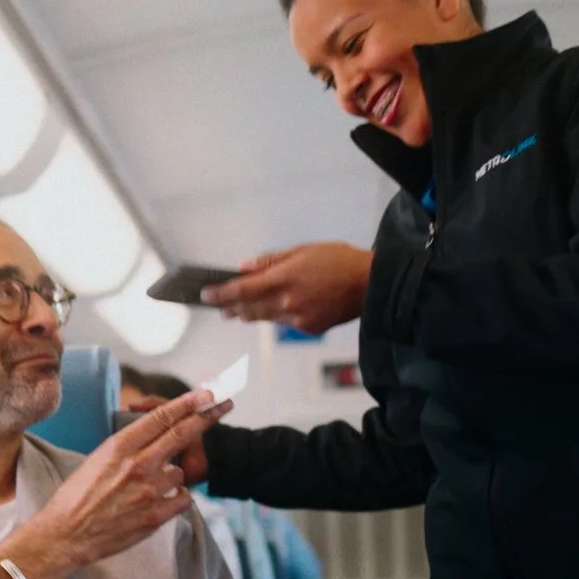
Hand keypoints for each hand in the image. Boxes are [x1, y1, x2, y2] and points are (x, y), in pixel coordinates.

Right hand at [0, 390, 233, 578]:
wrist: (66, 535)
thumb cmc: (75, 497)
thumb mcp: (96, 459)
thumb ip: (126, 447)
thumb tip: (150, 437)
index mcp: (119, 446)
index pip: (161, 417)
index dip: (187, 403)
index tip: (206, 394)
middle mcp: (137, 464)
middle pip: (181, 434)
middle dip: (206, 417)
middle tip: (224, 404)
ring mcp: (149, 491)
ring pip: (179, 473)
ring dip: (172, 477)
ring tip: (146, 489)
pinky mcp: (155, 516)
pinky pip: (182, 499)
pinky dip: (176, 499)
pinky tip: (160, 502)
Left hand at [201, 242, 372, 333]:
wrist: (372, 284)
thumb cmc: (339, 260)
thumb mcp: (303, 250)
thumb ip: (271, 261)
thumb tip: (244, 268)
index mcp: (284, 278)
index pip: (241, 289)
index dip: (220, 294)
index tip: (206, 295)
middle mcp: (288, 301)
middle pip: (248, 309)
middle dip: (231, 308)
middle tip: (220, 307)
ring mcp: (298, 318)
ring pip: (265, 318)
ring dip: (250, 314)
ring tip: (239, 312)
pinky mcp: (309, 328)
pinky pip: (286, 323)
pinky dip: (280, 315)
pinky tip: (280, 308)